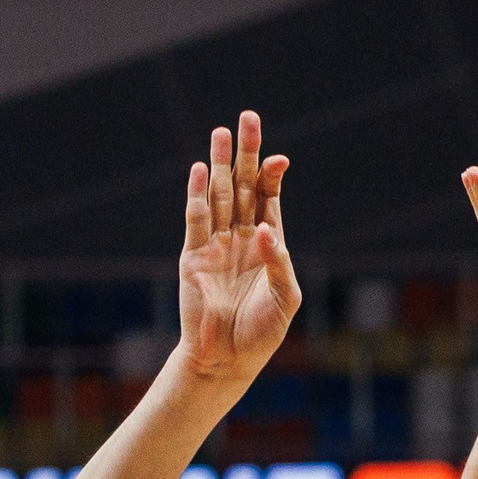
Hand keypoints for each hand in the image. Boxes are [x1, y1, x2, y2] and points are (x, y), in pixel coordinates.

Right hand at [175, 110, 297, 387]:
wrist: (226, 360)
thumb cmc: (261, 332)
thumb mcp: (284, 298)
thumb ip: (279, 262)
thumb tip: (264, 229)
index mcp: (268, 244)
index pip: (269, 198)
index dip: (272, 176)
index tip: (279, 159)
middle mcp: (241, 238)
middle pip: (244, 186)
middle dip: (246, 154)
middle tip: (247, 118)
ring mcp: (215, 245)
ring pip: (220, 196)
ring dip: (221, 165)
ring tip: (221, 133)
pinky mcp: (193, 257)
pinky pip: (196, 220)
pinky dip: (199, 195)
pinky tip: (202, 170)